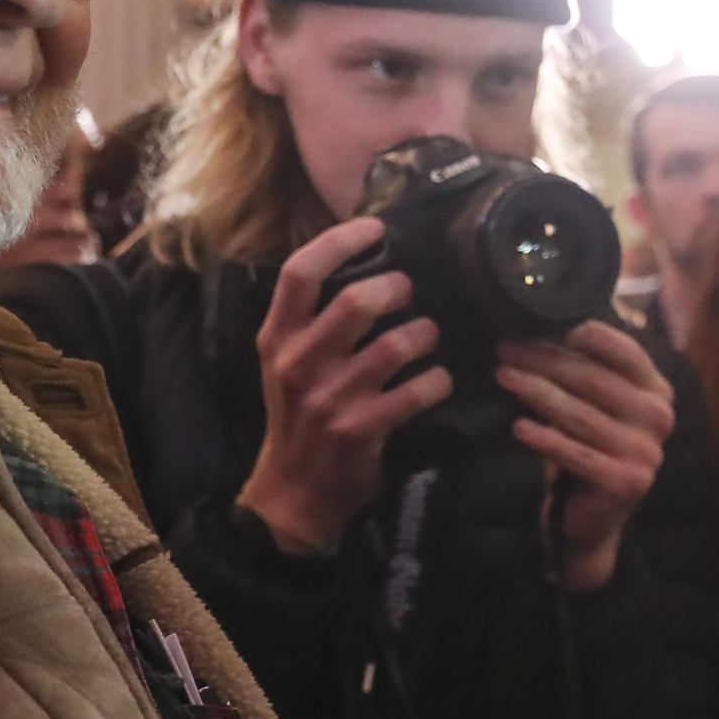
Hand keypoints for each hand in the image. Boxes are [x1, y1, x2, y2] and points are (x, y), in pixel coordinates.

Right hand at [237, 217, 447, 554]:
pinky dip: (439, 381)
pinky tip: (441, 380)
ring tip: (432, 334)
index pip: (300, 273)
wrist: (293, 491)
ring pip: (396, 344)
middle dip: (398, 287)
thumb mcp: (289, 363)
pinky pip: (417, 392)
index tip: (375, 227)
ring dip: (427, 333)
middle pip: (355, 300)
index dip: (340, 241)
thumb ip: (315, 320)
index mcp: (277, 337)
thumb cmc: (300, 416)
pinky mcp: (360, 430)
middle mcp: (299, 362)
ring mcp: (329, 398)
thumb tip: (369, 265)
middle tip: (414, 289)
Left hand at [498, 319, 674, 592]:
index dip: (582, 334)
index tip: (539, 320)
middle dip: (544, 359)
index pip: (624, 351)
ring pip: (580, 414)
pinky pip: (577, 454)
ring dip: (536, 392)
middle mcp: (659, 418)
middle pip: (594, 379)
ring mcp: (646, 452)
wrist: (595, 517)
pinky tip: (518, 427)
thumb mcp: (600, 404)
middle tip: (505, 347)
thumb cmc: (592, 447)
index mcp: (658, 391)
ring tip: (502, 376)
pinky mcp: (626, 482)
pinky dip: (545, 440)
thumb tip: (544, 319)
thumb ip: (591, 369)